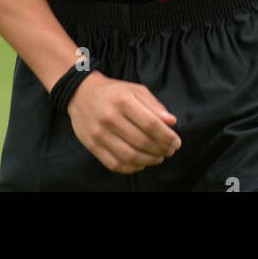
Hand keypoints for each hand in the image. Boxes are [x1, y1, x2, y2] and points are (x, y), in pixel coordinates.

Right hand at [66, 72, 181, 173]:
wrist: (80, 93)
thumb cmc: (113, 92)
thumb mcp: (135, 90)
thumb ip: (154, 105)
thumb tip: (171, 122)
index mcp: (123, 100)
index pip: (151, 124)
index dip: (167, 136)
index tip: (177, 142)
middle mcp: (110, 118)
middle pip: (141, 141)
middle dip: (161, 149)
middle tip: (170, 151)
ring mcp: (99, 133)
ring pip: (130, 156)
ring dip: (149, 160)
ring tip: (158, 158)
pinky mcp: (92, 146)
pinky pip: (115, 164)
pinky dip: (132, 168)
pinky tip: (141, 163)